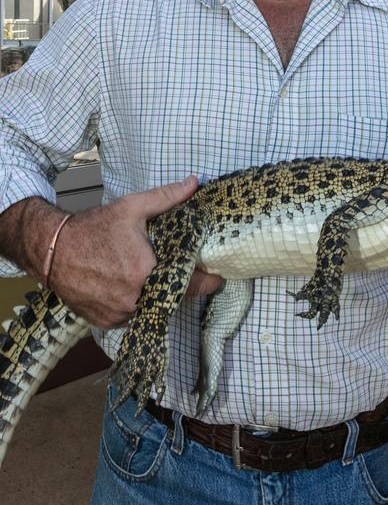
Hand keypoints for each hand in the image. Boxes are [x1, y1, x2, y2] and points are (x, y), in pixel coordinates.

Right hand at [50, 176, 221, 327]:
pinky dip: (134, 303)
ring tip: (147, 275)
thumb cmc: (93, 228)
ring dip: (154, 294)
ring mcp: (119, 313)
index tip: (218, 277)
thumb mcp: (132, 208)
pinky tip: (127, 285)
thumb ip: (167, 197)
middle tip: (179, 269)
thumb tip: (194, 182)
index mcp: (147, 271)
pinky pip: (131, 316)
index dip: (208, 281)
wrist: (53, 250)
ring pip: (151, 308)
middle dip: (177, 284)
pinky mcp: (106, 322)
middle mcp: (135, 298)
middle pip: (171, 297)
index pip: (193, 286)